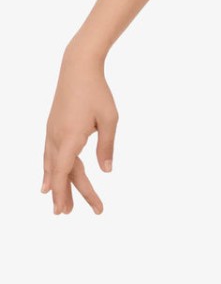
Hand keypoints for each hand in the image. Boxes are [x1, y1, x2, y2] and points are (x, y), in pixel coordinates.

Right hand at [42, 47, 118, 214]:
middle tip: (66, 215)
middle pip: (60, 172)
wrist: (77, 68)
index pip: (63, 172)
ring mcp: (51, 133)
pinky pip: (49, 155)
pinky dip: (49, 171)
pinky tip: (46, 182)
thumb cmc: (97, 92)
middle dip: (64, 194)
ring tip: (59, 206)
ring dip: (55, 186)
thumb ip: (107, 145)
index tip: (66, 210)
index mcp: (70, 137)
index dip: (64, 192)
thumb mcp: (110, 118)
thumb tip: (106, 171)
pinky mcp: (52, 128)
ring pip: (52, 165)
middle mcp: (56, 137)